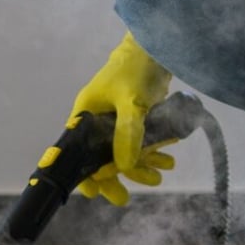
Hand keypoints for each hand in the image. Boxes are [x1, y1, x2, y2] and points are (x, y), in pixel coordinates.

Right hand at [67, 32, 172, 205]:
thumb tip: (124, 167)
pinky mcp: (136, 118)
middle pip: (101, 157)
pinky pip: (140, 142)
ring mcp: (117, 119)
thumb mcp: (132, 102)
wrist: (159, 47)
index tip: (95, 192)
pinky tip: (167, 161)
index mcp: (86, 113)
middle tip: (123, 198)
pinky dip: (152, 152)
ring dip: (140, 166)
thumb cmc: (136, 69)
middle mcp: (98, 119)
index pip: (77, 150)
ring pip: (124, 152)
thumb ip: (127, 133)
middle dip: (114, 177)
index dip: (83, 172)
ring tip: (158, 176)